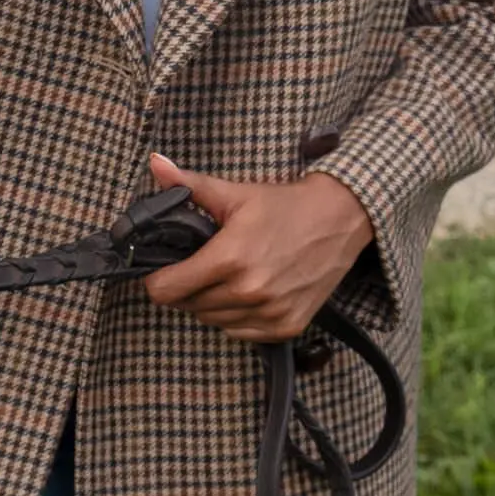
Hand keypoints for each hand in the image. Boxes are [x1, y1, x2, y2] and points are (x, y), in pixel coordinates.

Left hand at [139, 153, 373, 342]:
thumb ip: (188, 185)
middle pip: (188, 306)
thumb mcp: (235, 193)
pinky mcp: (287, 326)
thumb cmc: (285, 206)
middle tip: (200, 266)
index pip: (167, 290)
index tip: (163, 268)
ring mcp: (270, 312)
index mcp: (229, 258)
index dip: (157, 279)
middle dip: (186, 287)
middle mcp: (248, 292)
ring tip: (225, 276)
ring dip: (210, 303)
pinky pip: (240, 332)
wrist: (339, 218)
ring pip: (213, 321)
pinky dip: (235, 317)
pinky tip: (245, 293)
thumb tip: (155, 164)